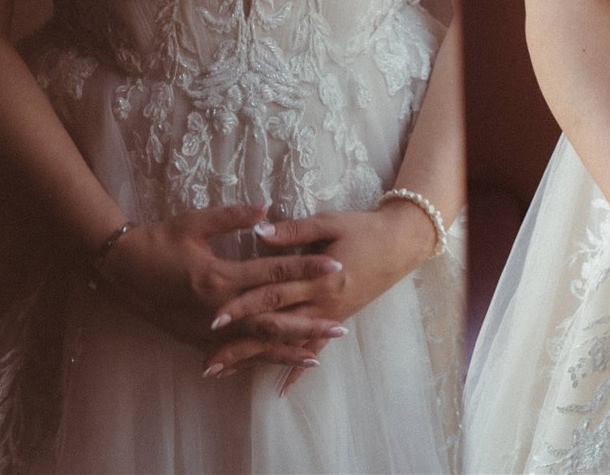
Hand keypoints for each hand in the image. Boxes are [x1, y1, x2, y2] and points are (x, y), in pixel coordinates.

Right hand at [93, 204, 345, 367]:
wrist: (121, 270)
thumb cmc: (159, 240)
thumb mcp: (195, 222)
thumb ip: (233, 217)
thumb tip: (268, 207)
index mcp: (220, 277)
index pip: (274, 274)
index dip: (307, 269)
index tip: (336, 266)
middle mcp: (218, 309)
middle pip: (272, 319)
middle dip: (308, 324)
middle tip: (340, 327)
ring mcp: (207, 330)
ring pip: (255, 343)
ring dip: (287, 349)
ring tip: (317, 356)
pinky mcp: (197, 340)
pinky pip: (234, 352)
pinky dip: (257, 359)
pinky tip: (275, 364)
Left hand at [204, 199, 442, 388]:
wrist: (400, 244)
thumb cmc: (363, 229)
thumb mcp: (329, 222)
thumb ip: (293, 230)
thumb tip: (258, 232)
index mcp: (318, 279)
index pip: (273, 294)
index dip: (244, 306)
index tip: (215, 319)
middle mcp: (322, 304)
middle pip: (275, 327)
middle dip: (241, 344)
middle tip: (209, 360)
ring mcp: (330, 316)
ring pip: (288, 343)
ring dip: (257, 359)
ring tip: (225, 373)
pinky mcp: (337, 320)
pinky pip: (315, 349)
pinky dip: (297, 368)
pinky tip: (281, 388)